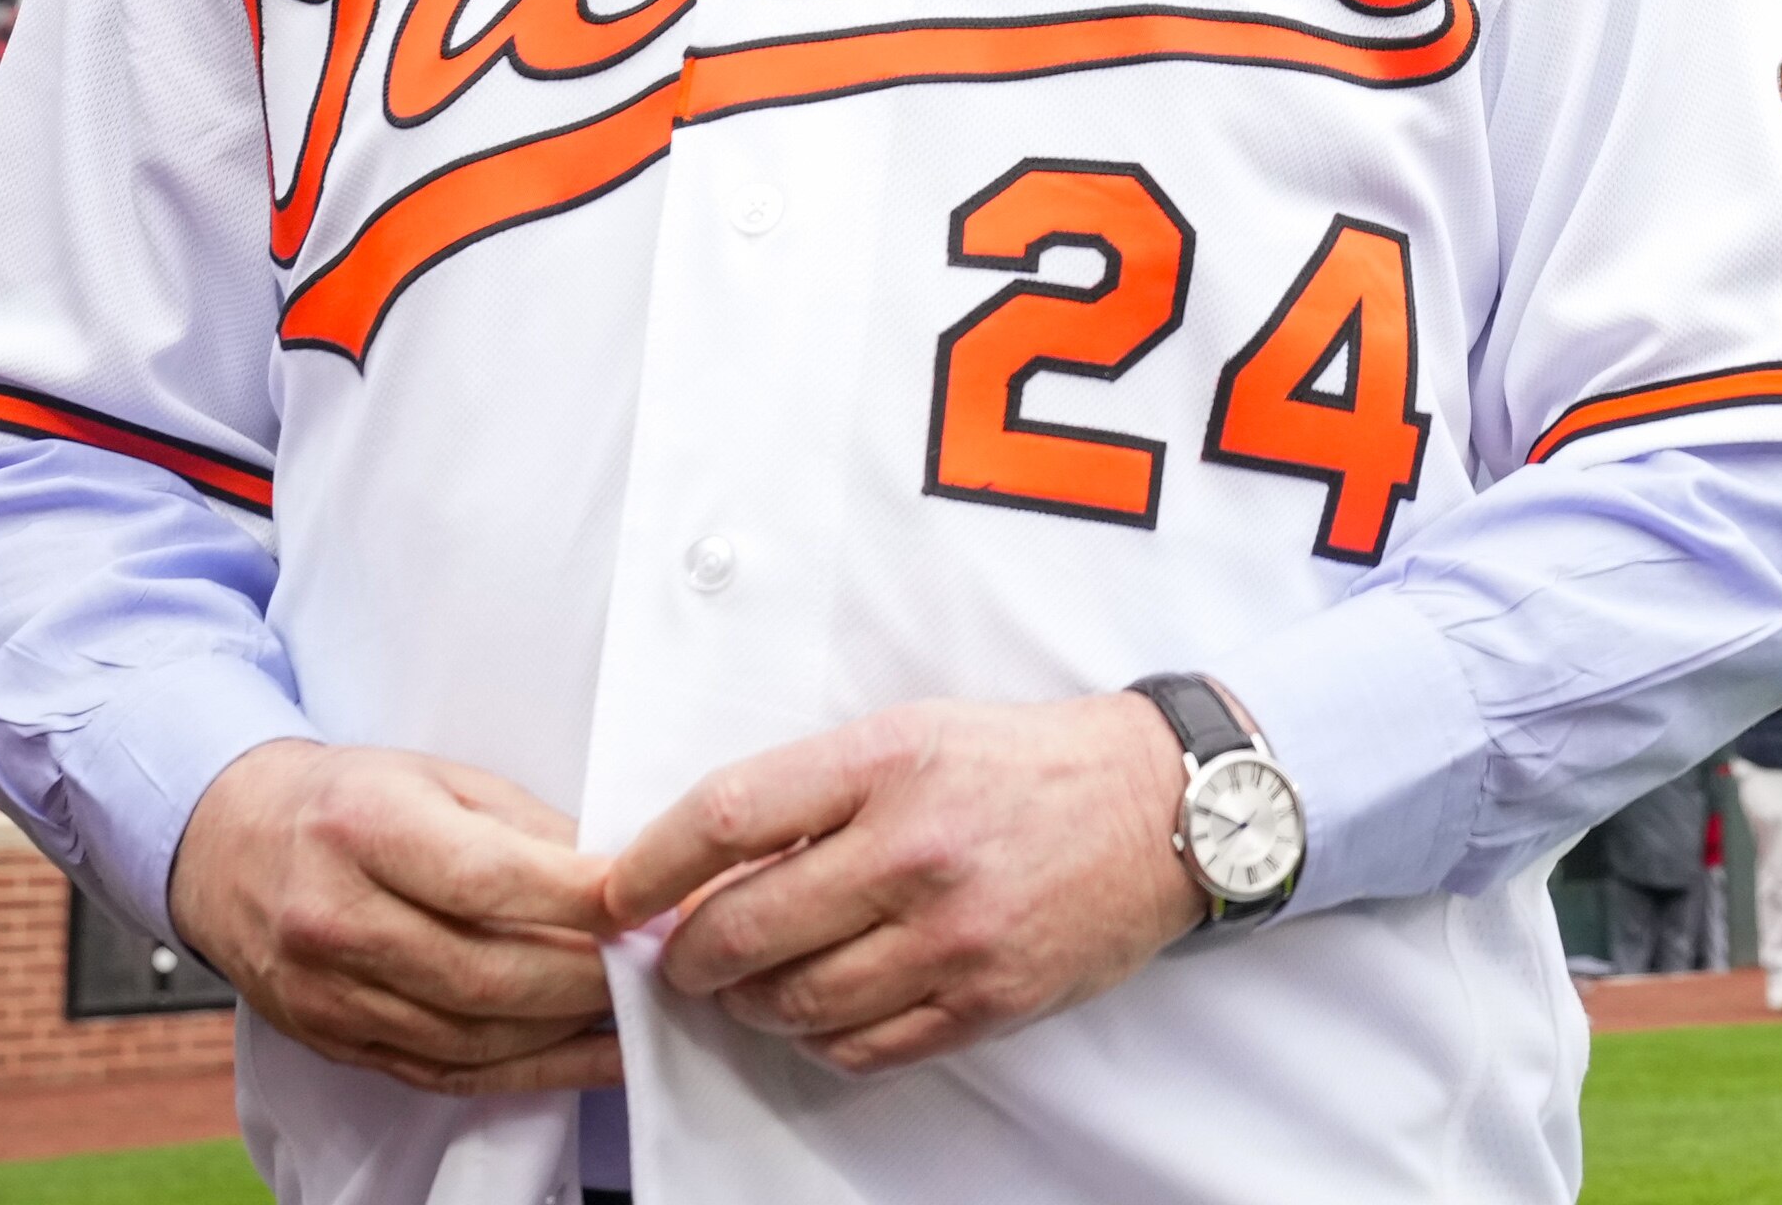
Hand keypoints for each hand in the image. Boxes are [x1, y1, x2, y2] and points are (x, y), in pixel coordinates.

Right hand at [167, 741, 621, 1097]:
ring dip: (571, 1029)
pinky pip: (448, 1073)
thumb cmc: (347, 800)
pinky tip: (591, 1054)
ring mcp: (328, 995)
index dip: (577, 898)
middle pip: (485, 974)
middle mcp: (334, 919)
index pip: (485, 878)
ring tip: (637, 1003)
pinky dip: (531, 1070)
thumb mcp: (438, 778)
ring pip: (473, 1036)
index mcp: (361, 830)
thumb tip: (625, 876)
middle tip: (660, 961)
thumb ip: (528, 828)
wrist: (230, 847)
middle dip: (590, 977)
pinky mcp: (335, 1042)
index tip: (648, 900)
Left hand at [603, 694, 1202, 1077]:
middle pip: (746, 928)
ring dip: (749, 1004)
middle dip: (688, 956)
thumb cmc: (1028, 765)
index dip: (653, 865)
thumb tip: (708, 861)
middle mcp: (917, 849)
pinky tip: (821, 1009)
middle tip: (678, 955)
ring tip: (750, 982)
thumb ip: (815, 791)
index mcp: (889, 762)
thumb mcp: (914, 733)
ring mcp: (953, 934)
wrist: (1160, 806)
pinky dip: (820, 1039)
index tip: (622, 892)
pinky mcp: (986, 999)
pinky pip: (864, 1049)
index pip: (728, 817)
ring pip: (796, 1003)